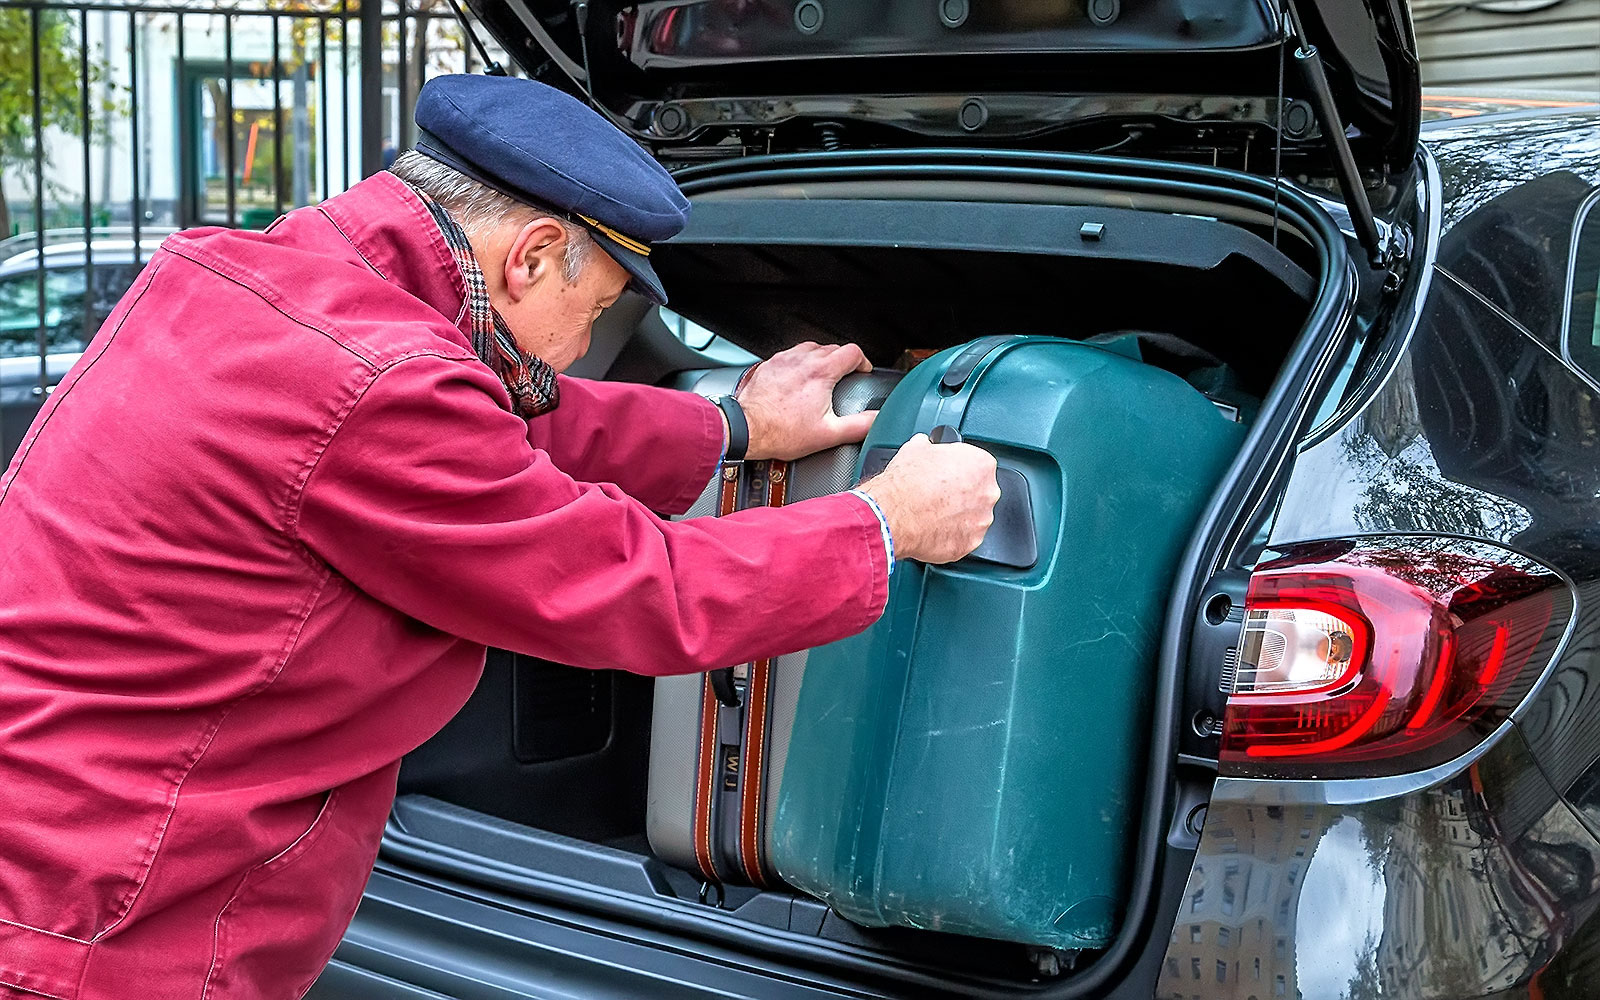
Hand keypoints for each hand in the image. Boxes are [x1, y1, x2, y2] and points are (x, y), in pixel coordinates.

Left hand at [736, 342, 875, 460]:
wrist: (746, 429)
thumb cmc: (780, 432)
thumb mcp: (828, 434)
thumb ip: (859, 426)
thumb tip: (877, 420)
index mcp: (820, 372)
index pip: (852, 352)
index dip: (863, 361)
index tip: (862, 372)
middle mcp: (802, 360)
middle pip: (832, 348)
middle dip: (843, 361)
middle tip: (844, 378)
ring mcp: (783, 360)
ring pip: (810, 348)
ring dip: (821, 359)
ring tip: (823, 377)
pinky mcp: (769, 365)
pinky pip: (791, 355)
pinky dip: (800, 363)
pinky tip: (799, 379)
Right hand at [857, 434, 998, 563]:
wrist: (894, 514)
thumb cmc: (907, 482)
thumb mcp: (916, 448)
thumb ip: (930, 446)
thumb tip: (925, 446)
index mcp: (981, 465)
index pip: (978, 464)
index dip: (958, 468)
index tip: (947, 472)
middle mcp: (987, 494)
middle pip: (979, 492)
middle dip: (962, 493)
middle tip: (939, 494)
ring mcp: (980, 521)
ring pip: (973, 517)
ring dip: (958, 516)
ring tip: (934, 513)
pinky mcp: (969, 544)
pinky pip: (963, 538)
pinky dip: (951, 535)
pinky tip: (933, 528)